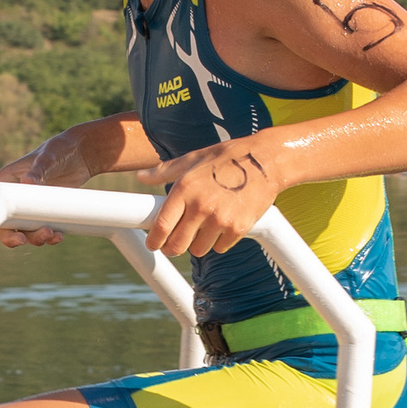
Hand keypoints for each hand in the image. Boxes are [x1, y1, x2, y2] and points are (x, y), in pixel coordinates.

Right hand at [0, 130, 88, 247]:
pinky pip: (42, 231)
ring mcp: (30, 207)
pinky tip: (59, 235)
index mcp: (7, 180)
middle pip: (4, 224)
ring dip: (35, 238)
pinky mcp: (46, 213)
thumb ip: (38, 170)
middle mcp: (15, 196)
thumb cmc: (59, 150)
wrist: (83, 155)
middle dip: (12, 237)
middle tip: (23, 240)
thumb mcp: (47, 157)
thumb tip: (27, 182)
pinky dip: (50, 237)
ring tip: (51, 233)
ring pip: (25, 231)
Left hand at [144, 137, 281, 258]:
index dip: (154, 240)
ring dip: (198, 243)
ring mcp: (220, 219)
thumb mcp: (193, 159)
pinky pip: (220, 248)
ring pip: (198, 249)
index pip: (162, 225)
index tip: (153, 245)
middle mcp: (201, 206)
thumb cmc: (226, 158)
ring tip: (203, 228)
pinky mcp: (238, 228)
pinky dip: (219, 241)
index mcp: (185, 188)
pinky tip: (222, 226)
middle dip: (172, 248)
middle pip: (177, 245)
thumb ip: (164, 171)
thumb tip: (141, 177)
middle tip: (174, 244)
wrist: (265, 161)